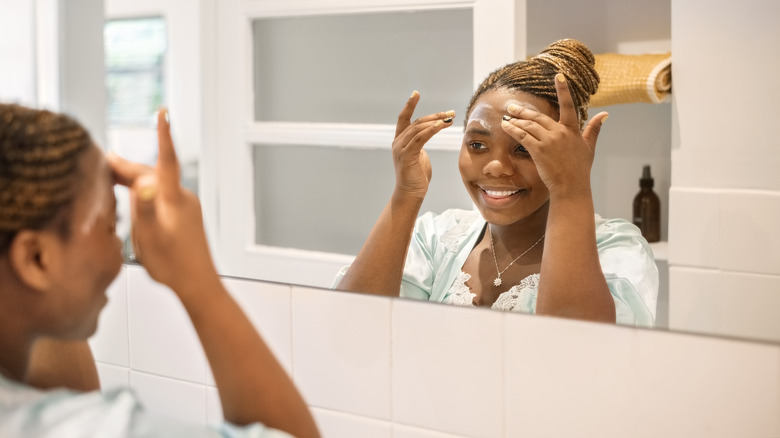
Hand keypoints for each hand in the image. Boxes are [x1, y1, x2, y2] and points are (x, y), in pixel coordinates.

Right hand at [107, 109, 215, 294]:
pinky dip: (142, 194)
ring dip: (132, 181)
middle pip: (151, 173)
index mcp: (174, 199)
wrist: (198, 283)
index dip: (164, 134)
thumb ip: (144, 208)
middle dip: (126, 167)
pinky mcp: (185, 216)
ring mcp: (185, 207)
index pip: (167, 160)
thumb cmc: (174, 264)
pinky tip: (130, 199)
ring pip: (154, 186)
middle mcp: (182, 198)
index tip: (164, 113)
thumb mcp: (150, 237)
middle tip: (100, 162)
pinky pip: (160, 197)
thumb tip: (144, 183)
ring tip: (108, 178)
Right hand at [392, 91, 453, 200]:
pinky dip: (432, 130)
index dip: (409, 105)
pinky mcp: (407, 155)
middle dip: (435, 116)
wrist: (410, 193)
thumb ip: (420, 144)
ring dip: (436, 121)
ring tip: (450, 118)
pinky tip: (442, 126)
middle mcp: (398, 143)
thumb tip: (426, 135)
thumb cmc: (416, 177)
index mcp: (400, 141)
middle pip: (417, 122)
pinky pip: (420, 138)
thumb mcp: (419, 156)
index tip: (416, 93)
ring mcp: (401, 149)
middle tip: (450, 113)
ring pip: (419, 128)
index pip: (403, 119)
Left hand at [501, 73, 607, 198]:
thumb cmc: (580, 169)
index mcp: (572, 130)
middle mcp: (560, 132)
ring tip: (506, 117)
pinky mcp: (539, 150)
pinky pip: (523, 136)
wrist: (571, 187)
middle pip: (539, 117)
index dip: (563, 90)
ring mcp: (549, 141)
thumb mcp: (589, 147)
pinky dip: (513, 130)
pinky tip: (506, 127)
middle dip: (523, 111)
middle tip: (512, 106)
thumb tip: (605, 114)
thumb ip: (594, 129)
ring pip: (529, 125)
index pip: (568, 106)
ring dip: (516, 120)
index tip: (558, 75)